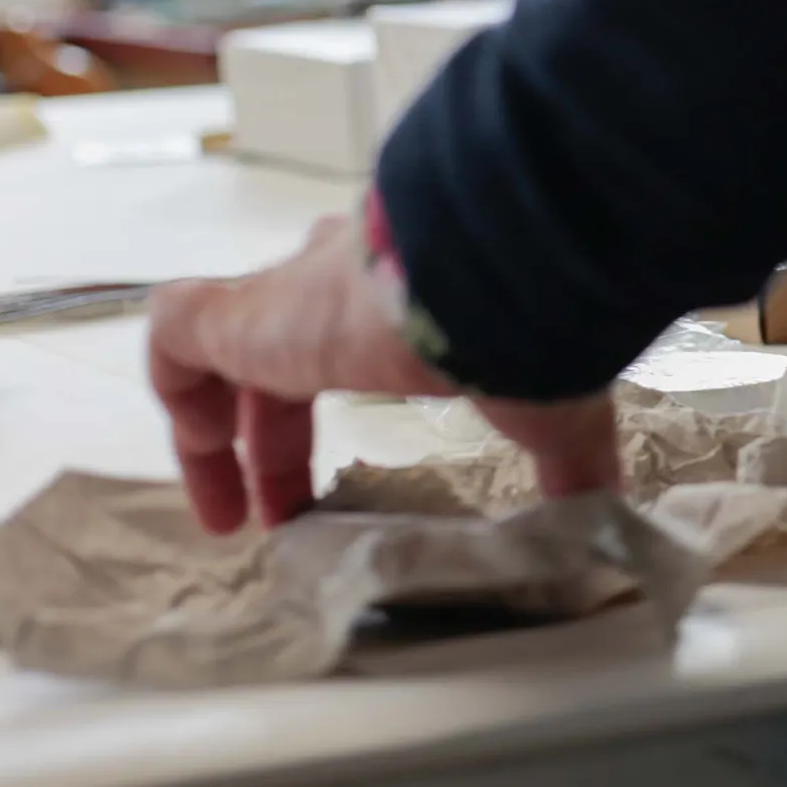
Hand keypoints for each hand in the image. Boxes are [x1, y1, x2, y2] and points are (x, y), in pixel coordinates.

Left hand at [147, 211, 620, 533]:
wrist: (487, 265)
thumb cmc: (528, 323)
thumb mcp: (553, 411)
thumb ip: (569, 465)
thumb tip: (608, 521)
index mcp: (402, 294)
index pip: (348, 339)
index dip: (339, 410)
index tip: (338, 481)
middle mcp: (336, 283)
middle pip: (281, 361)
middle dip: (277, 440)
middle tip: (287, 516)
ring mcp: (283, 293)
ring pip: (223, 351)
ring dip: (220, 433)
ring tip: (230, 515)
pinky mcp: (237, 307)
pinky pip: (177, 338)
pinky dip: (181, 395)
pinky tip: (206, 454)